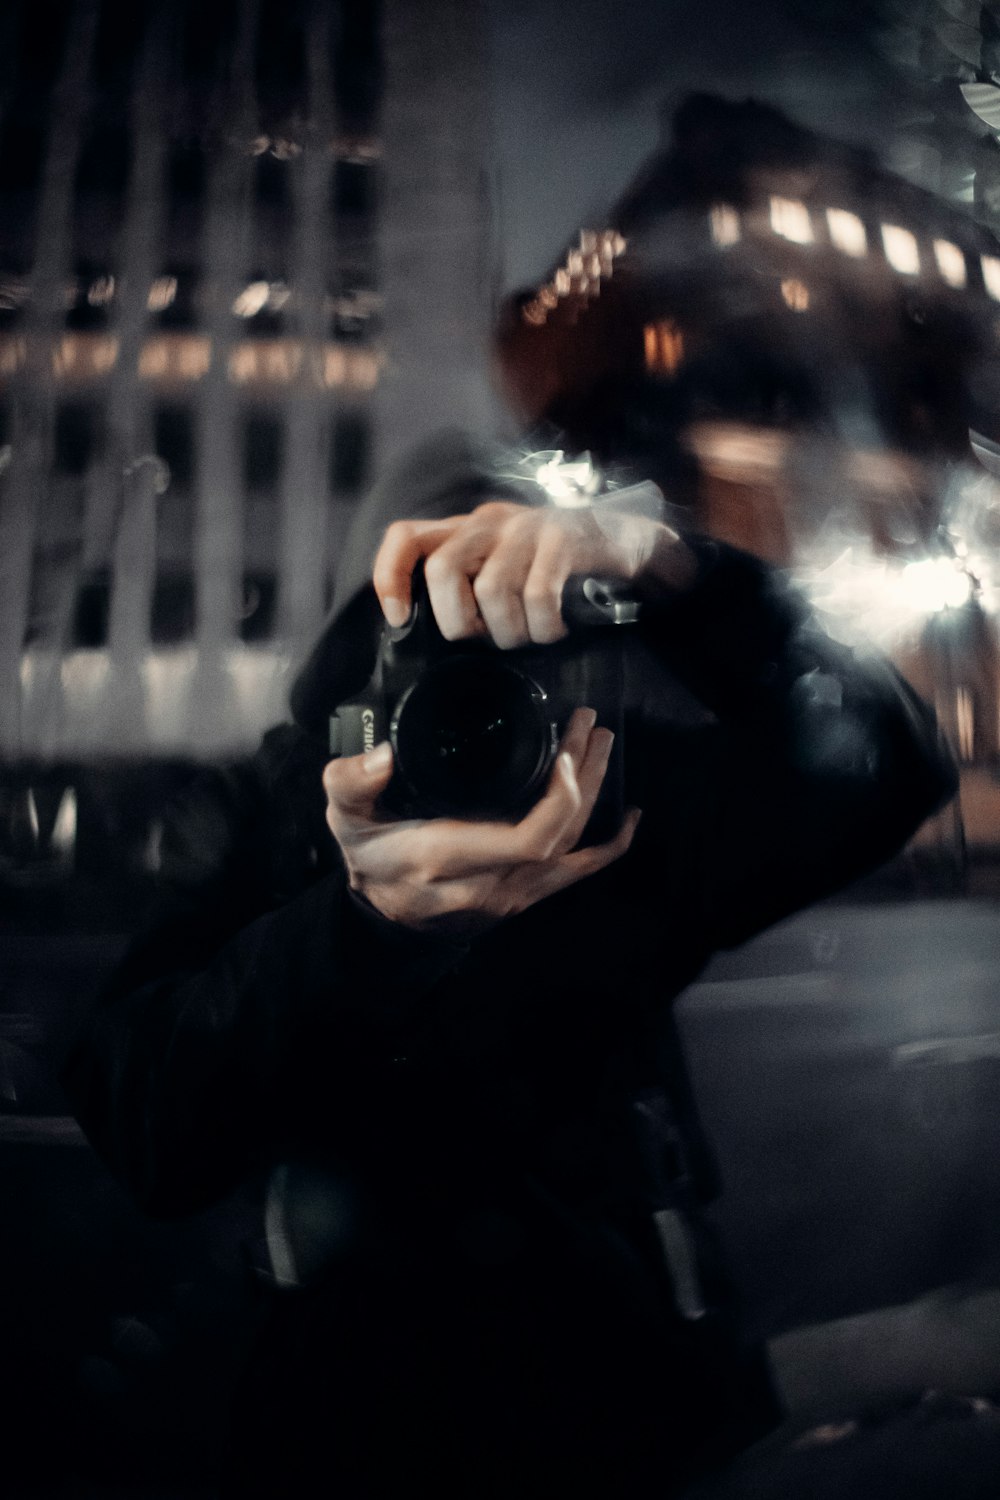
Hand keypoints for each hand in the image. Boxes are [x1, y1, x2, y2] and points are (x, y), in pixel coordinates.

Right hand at [323, 707, 640, 932]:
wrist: (382, 920)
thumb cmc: (369, 858)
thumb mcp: (344, 818)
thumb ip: (351, 783)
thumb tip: (382, 756)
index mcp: (445, 859)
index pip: (525, 841)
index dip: (560, 797)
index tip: (568, 748)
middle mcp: (487, 885)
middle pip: (559, 839)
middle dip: (584, 779)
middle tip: (590, 726)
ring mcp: (511, 896)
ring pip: (572, 851)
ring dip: (594, 796)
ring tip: (601, 744)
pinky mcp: (524, 896)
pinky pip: (576, 874)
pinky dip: (608, 847)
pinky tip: (629, 817)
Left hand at [373, 498, 694, 647]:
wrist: (624, 541)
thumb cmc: (556, 567)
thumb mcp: (504, 569)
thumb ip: (468, 589)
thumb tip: (431, 637)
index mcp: (465, 528)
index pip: (406, 536)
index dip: (391, 577)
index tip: (399, 619)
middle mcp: (489, 520)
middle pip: (442, 569)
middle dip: (457, 621)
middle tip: (482, 638)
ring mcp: (526, 527)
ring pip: (491, 590)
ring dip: (509, 631)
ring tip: (529, 637)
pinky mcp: (563, 540)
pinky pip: (538, 596)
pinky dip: (543, 627)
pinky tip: (554, 631)